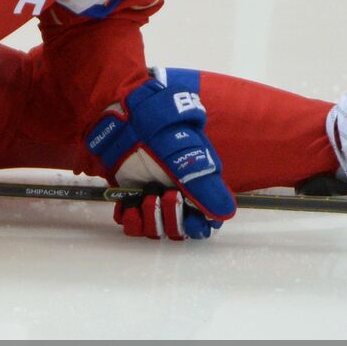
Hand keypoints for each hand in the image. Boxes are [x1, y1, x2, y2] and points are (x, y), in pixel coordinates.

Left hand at [86, 67, 235, 240]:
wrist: (120, 116)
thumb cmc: (156, 129)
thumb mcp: (183, 154)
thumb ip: (202, 184)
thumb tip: (226, 213)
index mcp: (196, 185)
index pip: (205, 221)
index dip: (200, 226)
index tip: (192, 221)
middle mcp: (176, 194)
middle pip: (180, 229)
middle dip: (173, 219)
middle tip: (165, 196)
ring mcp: (152, 197)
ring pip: (157, 230)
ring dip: (152, 221)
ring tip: (145, 198)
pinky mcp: (130, 197)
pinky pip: (133, 224)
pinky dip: (131, 221)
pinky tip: (129, 207)